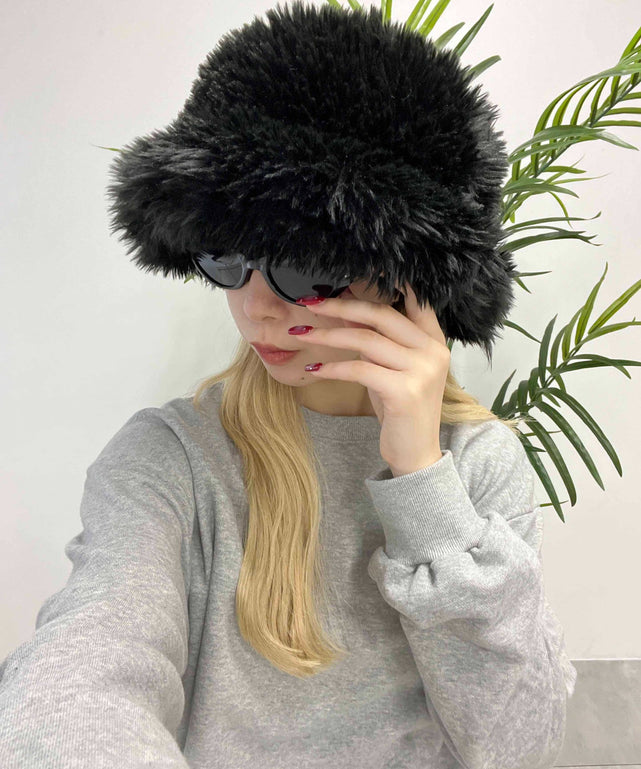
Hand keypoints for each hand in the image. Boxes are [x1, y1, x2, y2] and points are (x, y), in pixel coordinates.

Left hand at [298, 285, 448, 475]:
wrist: (416, 454)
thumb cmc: (400, 409)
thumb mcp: (392, 369)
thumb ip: (379, 341)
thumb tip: (344, 311)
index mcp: (434, 340)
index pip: (415, 300)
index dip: (385, 283)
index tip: (350, 275)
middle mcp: (433, 351)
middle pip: (381, 315)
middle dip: (340, 306)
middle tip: (310, 303)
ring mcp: (422, 371)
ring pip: (365, 340)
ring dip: (327, 335)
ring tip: (301, 334)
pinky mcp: (404, 392)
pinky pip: (359, 369)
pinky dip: (332, 368)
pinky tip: (313, 370)